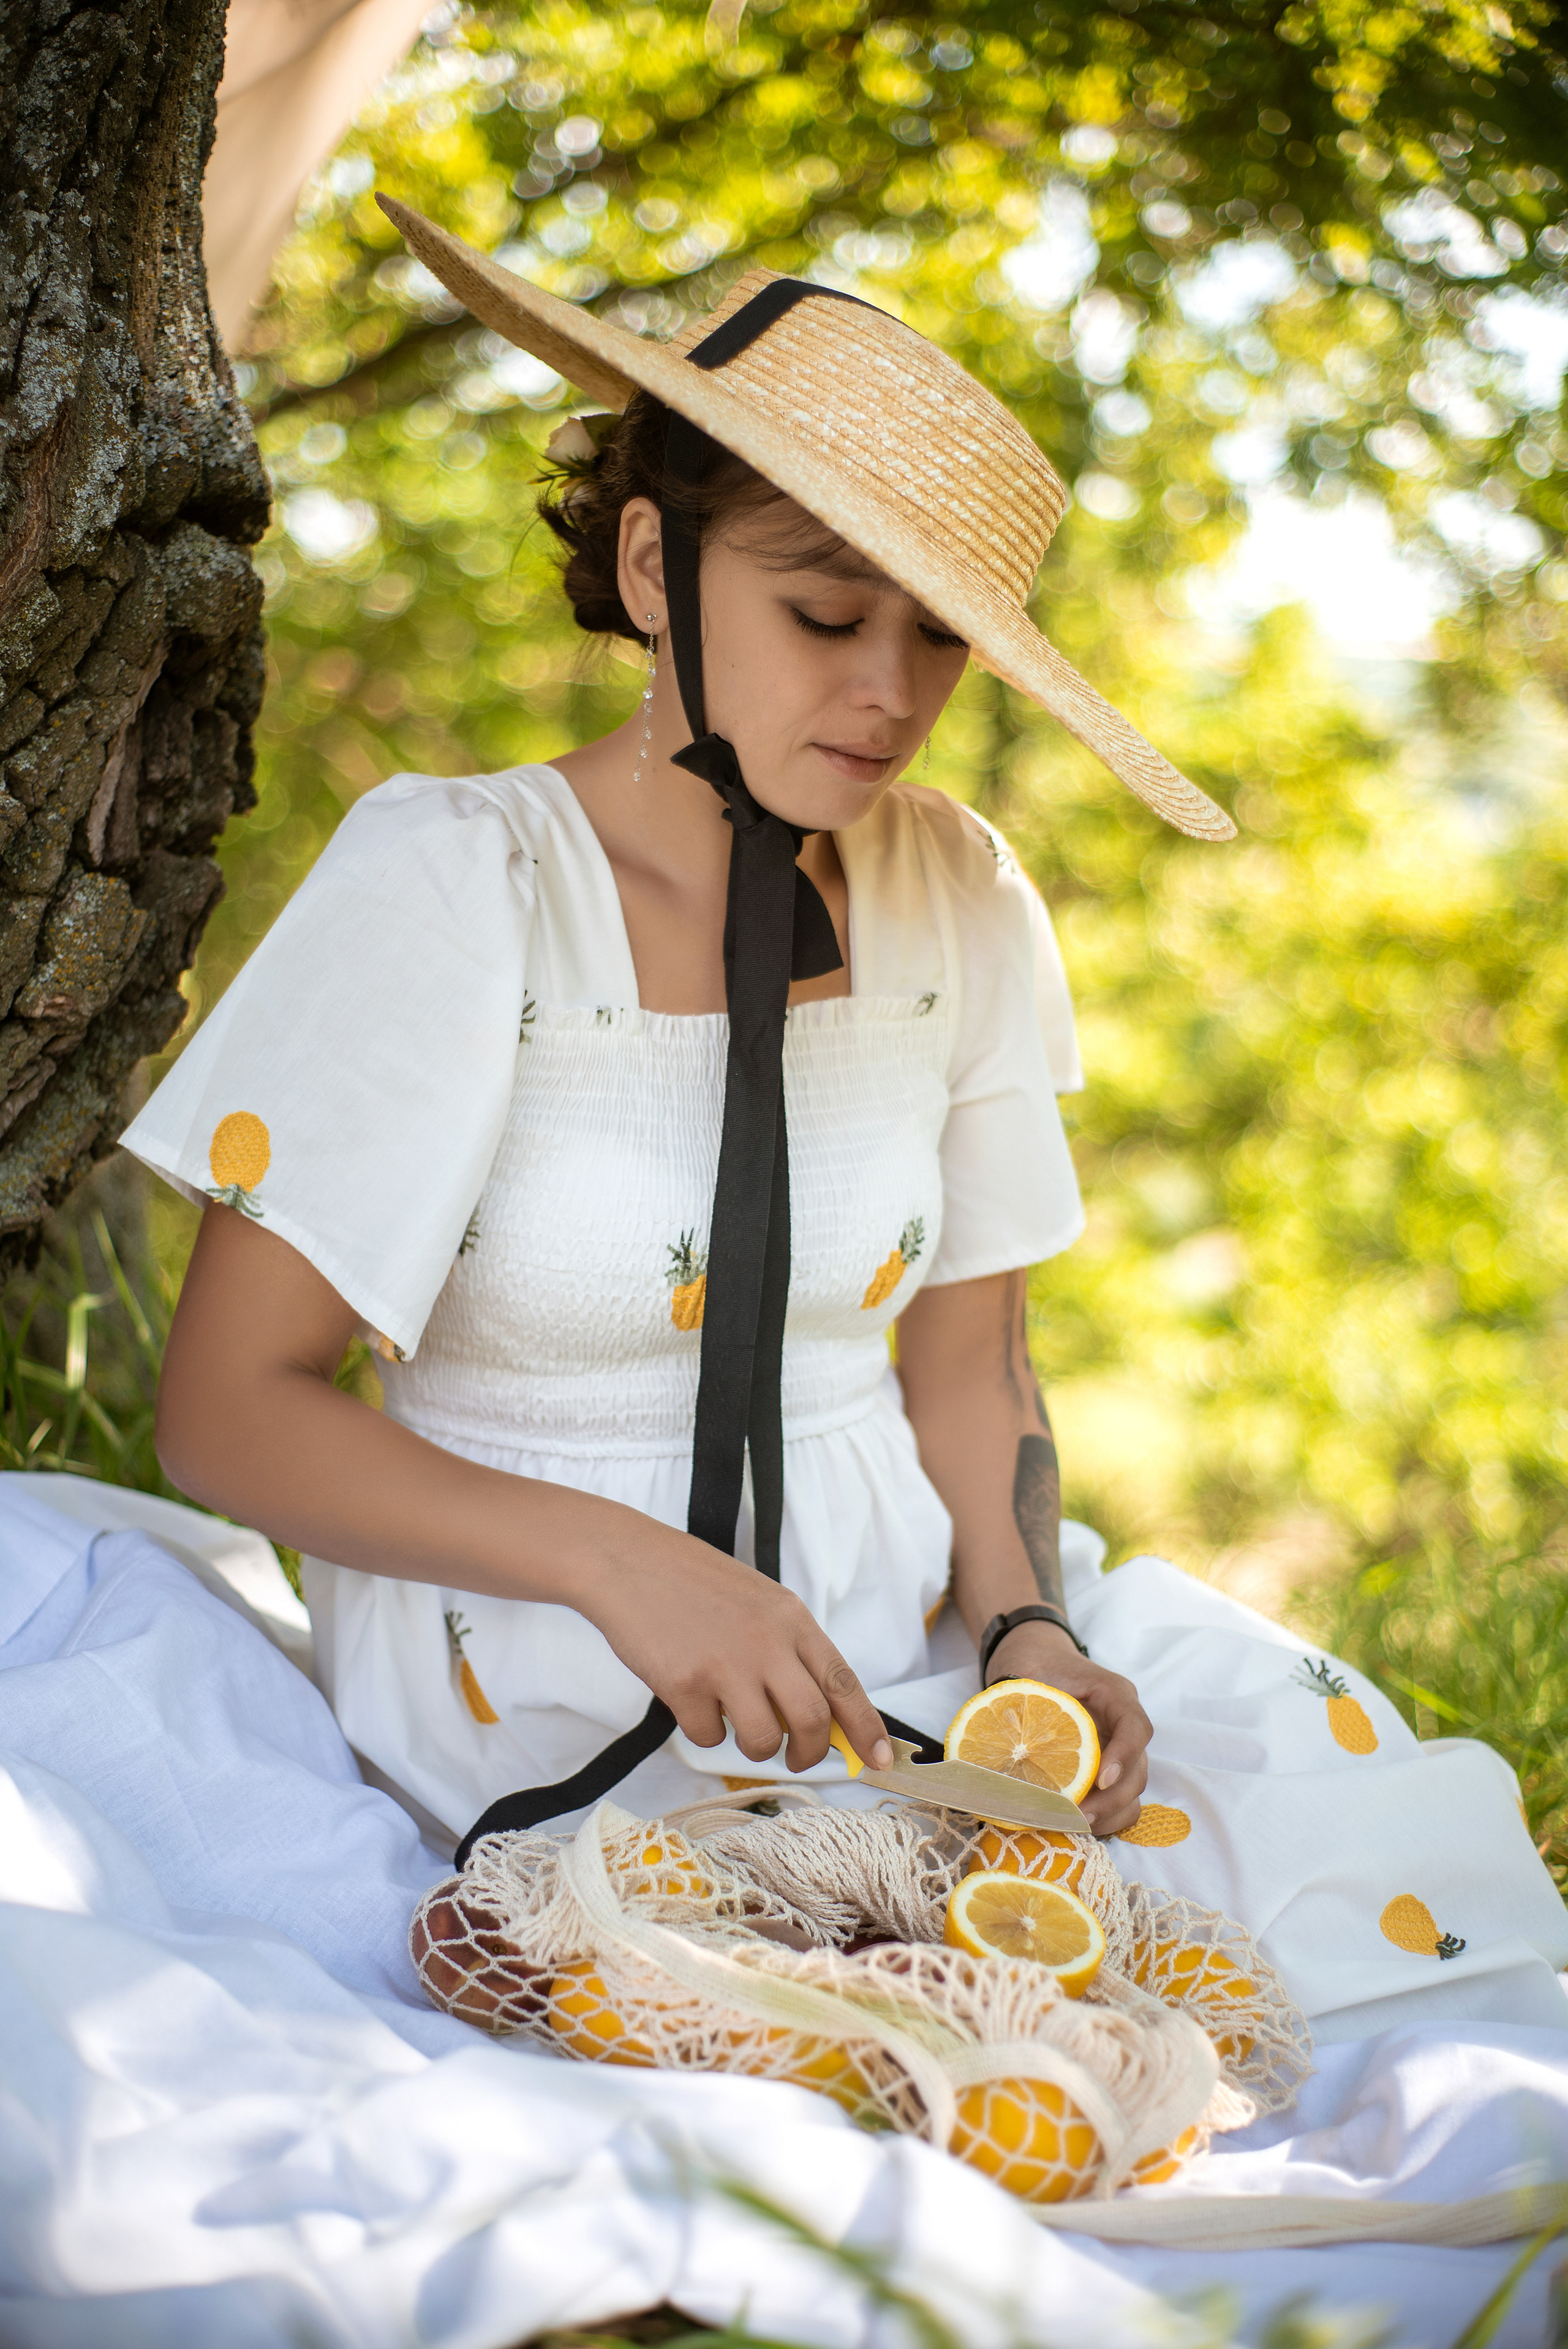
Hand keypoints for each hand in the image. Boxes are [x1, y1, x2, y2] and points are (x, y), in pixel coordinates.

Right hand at [578, 1523, 892, 1774]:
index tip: (880, 1759)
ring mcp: (725, 1663)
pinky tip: (691, 1700)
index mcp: (791, 1619)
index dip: (867, 1727)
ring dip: (754, 1747)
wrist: (629, 1561)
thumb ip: (791, 1651)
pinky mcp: (683, 1683)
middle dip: (807, 1753)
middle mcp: (766, 1642)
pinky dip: (703, 1731)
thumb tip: (821, 1716)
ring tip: (734, 1723)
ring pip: (762, 1739)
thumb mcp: (761, 1603)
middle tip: (795, 1757)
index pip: (844, 1682)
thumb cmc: (695, 1583)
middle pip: (811, 1721)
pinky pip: (707, 1736)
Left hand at [983, 1621, 1150, 1839]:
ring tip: (1073, 1824)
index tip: (1099, 1780)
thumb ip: (1016, 1705)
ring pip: (1133, 1791)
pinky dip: (1105, 1817)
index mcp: (1113, 1694)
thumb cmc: (1033, 1665)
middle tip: (1075, 1816)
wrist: (1037, 1659)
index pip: (1135, 1727)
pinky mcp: (1109, 1768)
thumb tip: (992, 1747)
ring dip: (1109, 1815)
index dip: (1123, 1756)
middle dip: (1110, 1800)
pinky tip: (1075, 1823)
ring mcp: (1119, 1748)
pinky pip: (1121, 1800)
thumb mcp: (1024, 1676)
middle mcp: (1123, 1723)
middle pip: (1138, 1769)